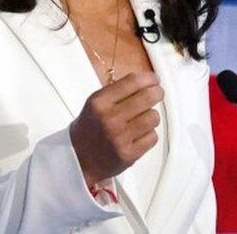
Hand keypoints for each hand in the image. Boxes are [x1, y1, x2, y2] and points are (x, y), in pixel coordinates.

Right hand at [69, 71, 163, 186]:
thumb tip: (149, 80)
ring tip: (143, 119)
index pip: (133, 82)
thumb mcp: (96, 103)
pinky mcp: (129, 154)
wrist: (79, 159)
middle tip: (158, 93)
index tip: (154, 79)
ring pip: (153, 117)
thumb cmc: (91, 127)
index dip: (149, 78)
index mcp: (100, 102)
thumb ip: (119, 90)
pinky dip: (149, 134)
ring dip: (152, 116)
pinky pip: (153, 137)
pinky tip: (139, 135)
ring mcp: (120, 138)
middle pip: (148, 97)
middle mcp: (109, 119)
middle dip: (157, 93)